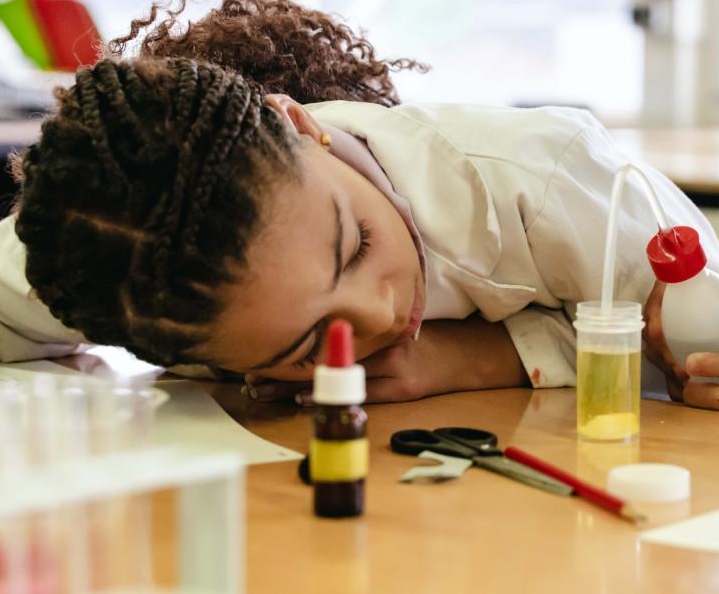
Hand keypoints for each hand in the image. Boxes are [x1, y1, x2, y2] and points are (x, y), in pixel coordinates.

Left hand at [243, 314, 527, 404]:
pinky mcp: (405, 386)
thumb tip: (310, 320)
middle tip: (245, 371)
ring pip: (335, 373)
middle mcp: (384, 335)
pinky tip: (305, 401)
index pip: (326, 324)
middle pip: (323, 348)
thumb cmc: (428, 334)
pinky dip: (331, 397)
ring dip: (293, 383)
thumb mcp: (392, 318)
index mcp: (378, 317)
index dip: (289, 332)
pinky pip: (362, 394)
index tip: (256, 338)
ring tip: (259, 390)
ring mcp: (395, 362)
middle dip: (281, 362)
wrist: (472, 352)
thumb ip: (359, 320)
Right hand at [643, 282, 718, 401]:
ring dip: (663, 364)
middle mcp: (693, 305)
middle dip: (657, 344)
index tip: (657, 331)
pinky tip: (688, 394)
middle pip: (657, 318)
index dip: (654, 305)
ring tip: (684, 386)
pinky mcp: (691, 352)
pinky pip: (672, 364)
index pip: (667, 284)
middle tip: (678, 371)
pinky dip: (674, 379)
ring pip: (660, 343)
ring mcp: (689, 330)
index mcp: (708, 285)